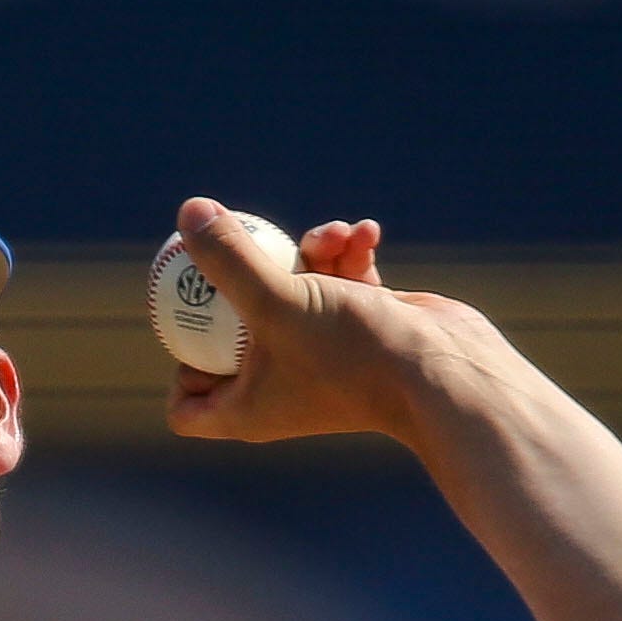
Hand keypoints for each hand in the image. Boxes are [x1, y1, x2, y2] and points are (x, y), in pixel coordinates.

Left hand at [164, 201, 485, 446]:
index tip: (187, 318)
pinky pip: (337, 282)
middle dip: (238, 286)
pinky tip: (366, 234)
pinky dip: (348, 255)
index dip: (178, 368)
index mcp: (247, 407)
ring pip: (290, 294)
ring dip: (309, 252)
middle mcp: (278, 389)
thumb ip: (229, 258)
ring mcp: (320, 357)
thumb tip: (187, 212)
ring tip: (333, 235)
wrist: (443, 372)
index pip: (187, 407)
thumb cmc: (352, 353)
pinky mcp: (360, 327)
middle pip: (231, 340)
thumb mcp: (276, 300)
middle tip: (237, 245)